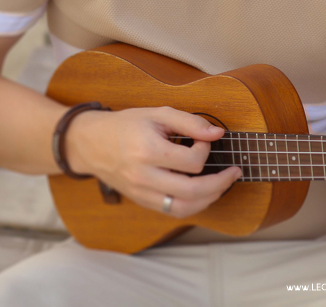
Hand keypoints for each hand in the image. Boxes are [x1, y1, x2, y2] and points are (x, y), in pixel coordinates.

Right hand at [64, 106, 240, 217]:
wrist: (91, 143)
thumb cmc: (126, 125)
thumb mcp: (158, 113)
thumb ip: (190, 122)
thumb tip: (218, 133)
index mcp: (147, 151)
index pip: (191, 161)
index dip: (206, 148)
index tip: (204, 139)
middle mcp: (143, 177)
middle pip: (192, 191)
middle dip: (221, 182)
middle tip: (235, 171)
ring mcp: (141, 193)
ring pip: (184, 208)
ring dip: (210, 198)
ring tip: (223, 184)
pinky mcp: (141, 201)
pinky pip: (172, 211)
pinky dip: (193, 205)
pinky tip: (204, 193)